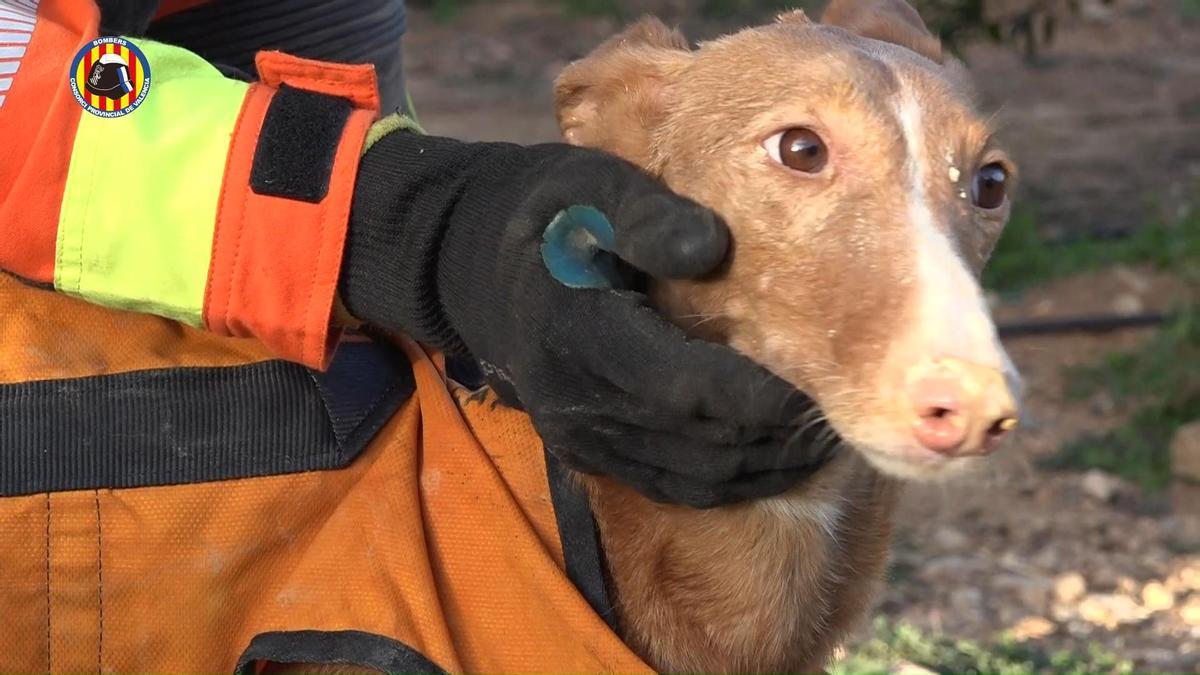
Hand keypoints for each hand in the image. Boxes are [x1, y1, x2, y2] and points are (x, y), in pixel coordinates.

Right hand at [341, 122, 835, 506]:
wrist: (479, 264)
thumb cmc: (553, 211)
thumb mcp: (594, 187)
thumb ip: (649, 215)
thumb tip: (711, 246)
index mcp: (579, 332)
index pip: (684, 387)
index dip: (757, 396)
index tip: (818, 380)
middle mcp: (577, 398)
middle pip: (699, 441)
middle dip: (774, 435)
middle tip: (841, 410)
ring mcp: (581, 433)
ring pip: (693, 475)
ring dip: (761, 466)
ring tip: (819, 437)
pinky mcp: (589, 451)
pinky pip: (672, 484)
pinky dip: (730, 479)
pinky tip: (772, 455)